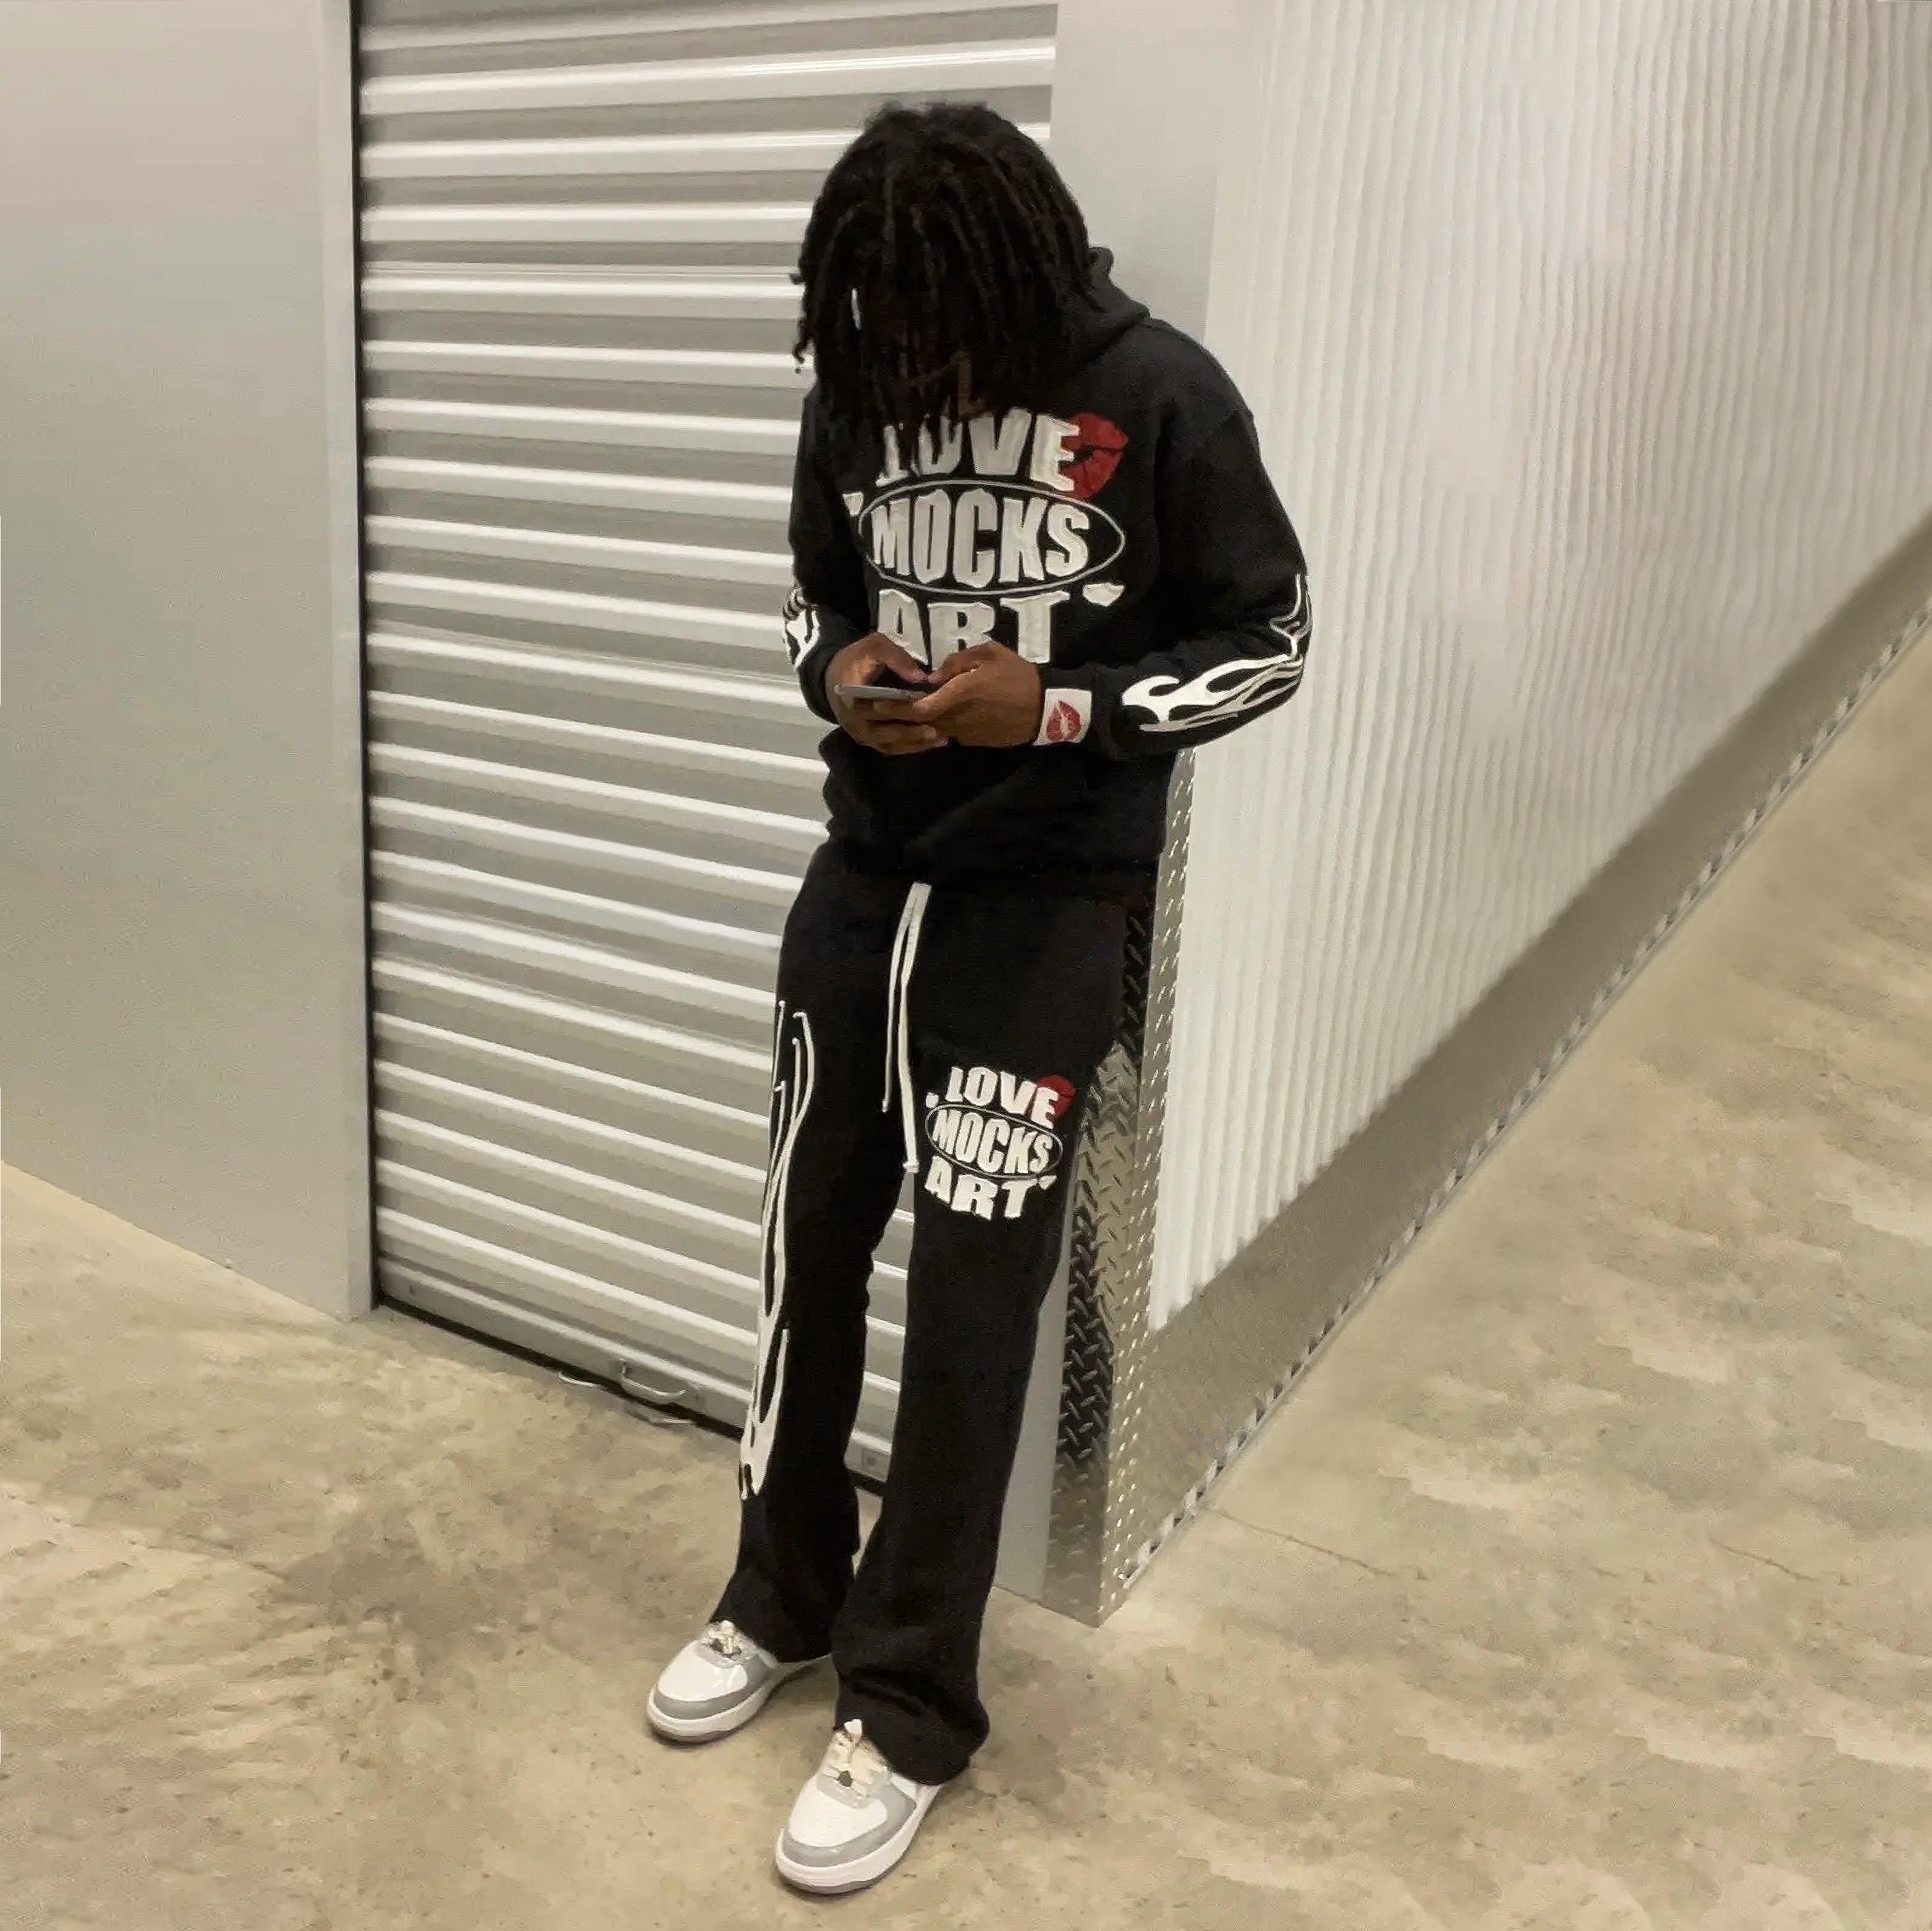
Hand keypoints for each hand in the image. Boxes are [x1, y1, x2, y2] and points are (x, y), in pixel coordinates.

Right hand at [825, 634, 944, 755]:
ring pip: (888, 743)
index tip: (921, 707)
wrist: (836, 676)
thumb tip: (921, 678)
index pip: (874, 705)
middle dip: (910, 731)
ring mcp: (860, 732)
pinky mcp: (867, 739)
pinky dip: (909, 747)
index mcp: (851, 694)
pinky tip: (929, 743)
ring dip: (913, 743)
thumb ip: (897, 658)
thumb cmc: (858, 659)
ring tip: (939, 739)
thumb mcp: (875, 646)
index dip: (897, 709)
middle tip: (936, 730)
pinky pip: (888, 748)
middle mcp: (853, 718)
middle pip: (883, 730)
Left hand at [905, 643, 1043, 748]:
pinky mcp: (975, 742)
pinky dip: (945, 725)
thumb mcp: (990, 653)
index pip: (920, 708)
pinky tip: (948, 715)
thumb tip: (933, 677)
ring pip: (935, 728)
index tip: (885, 700)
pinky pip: (952, 733)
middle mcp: (958, 718)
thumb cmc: (1018, 675)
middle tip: (892, 705)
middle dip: (906, 714)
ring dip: (925, 720)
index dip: (899, 706)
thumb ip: (957, 661)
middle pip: (922, 722)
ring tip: (919, 708)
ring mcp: (966, 733)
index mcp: (960, 694)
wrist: (1044, 707)